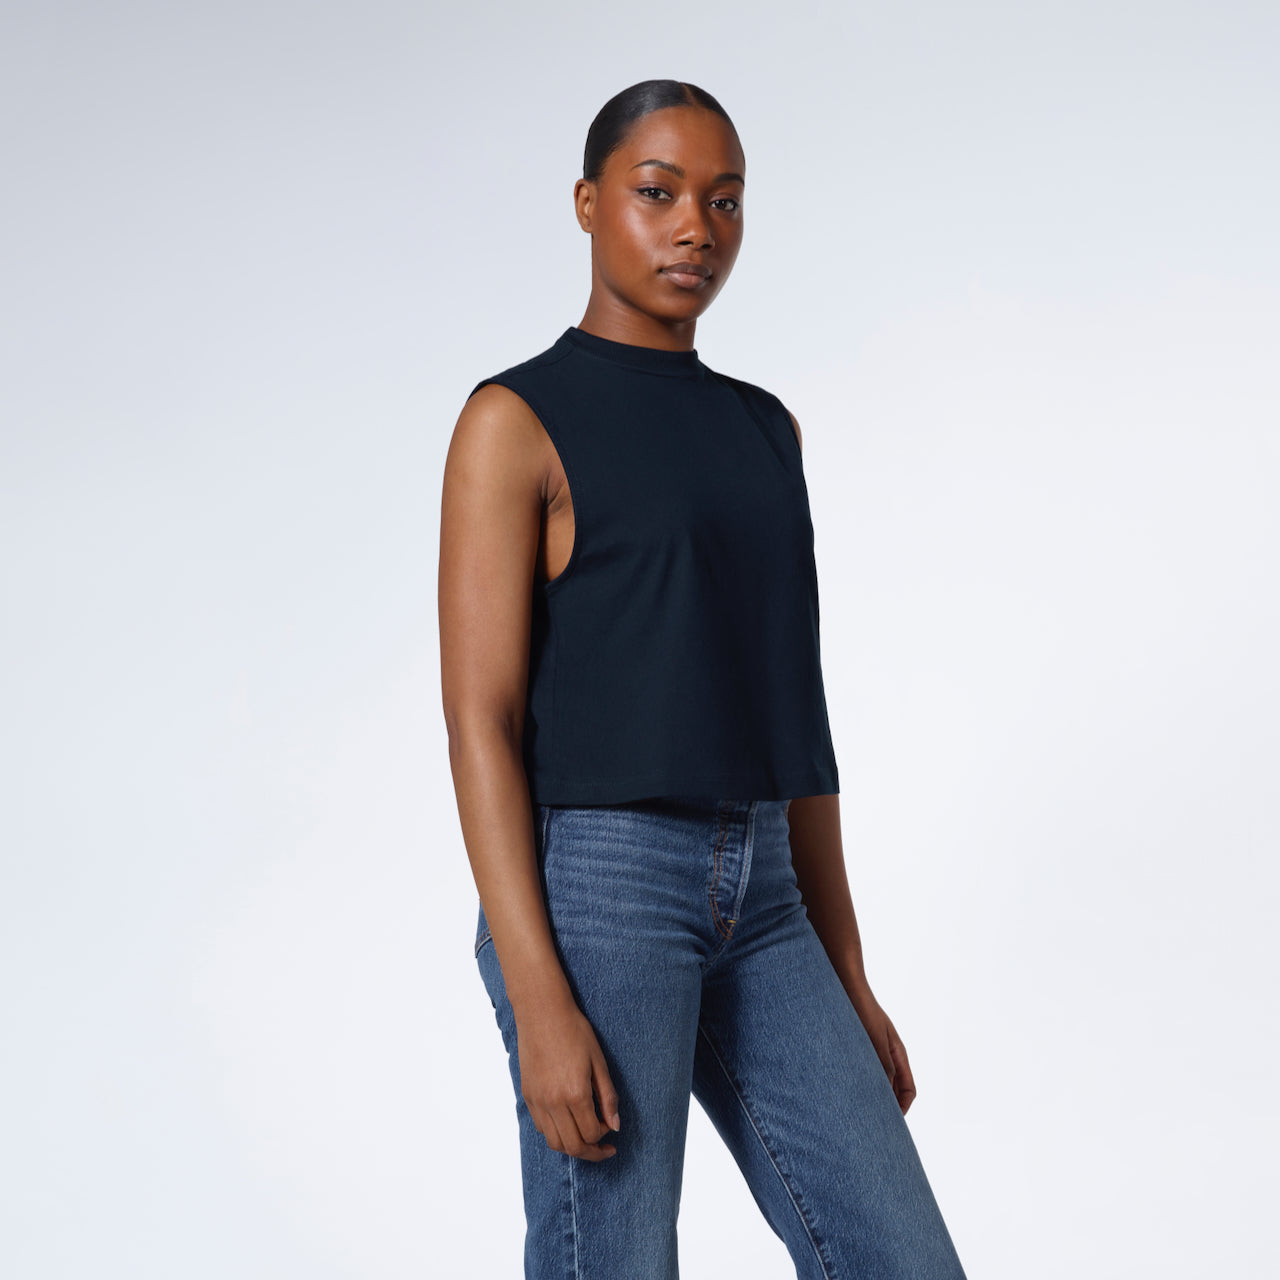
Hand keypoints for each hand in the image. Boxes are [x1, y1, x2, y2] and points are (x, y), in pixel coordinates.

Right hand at [514, 992, 621, 1160]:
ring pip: (554, 1142)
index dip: (605, 1136)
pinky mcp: (528, 1096)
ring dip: (572, 1147)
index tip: (611, 1127)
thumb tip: (615, 1126)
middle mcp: (554, 1102)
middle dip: (591, 1153)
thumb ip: (607, 1097)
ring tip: (585, 1138)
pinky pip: (541, 1127)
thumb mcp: (599, 1062)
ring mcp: (538, 1101)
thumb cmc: (574, 1032)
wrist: (543, 1013)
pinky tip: (567, 1121)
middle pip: (573, 1146)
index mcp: (575, 1093)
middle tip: (604, 1148)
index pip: (592, 1134)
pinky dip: (556, 1133)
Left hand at [846, 983, 917, 1114]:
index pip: (909, 1089)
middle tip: (872, 1124)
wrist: (845, 983)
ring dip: (869, 1094)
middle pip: (893, 1088)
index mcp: (898, 1053)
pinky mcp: (856, 1047)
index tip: (890, 1123)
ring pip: (876, 1080)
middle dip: (886, 1106)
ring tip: (855, 1110)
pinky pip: (860, 1071)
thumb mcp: (875, 1041)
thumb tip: (886, 1096)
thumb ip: (884, 1067)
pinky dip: (856, 1082)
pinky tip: (842, 1089)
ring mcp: (872, 1050)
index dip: (902, 1108)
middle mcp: (887, 1054)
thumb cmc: (861, 1009)